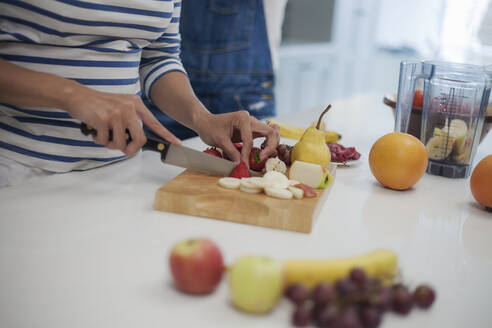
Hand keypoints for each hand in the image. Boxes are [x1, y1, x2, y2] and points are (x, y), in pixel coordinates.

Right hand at [65, 87, 180, 155]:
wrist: (78, 96)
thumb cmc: (99, 105)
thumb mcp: (120, 107)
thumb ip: (130, 122)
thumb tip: (133, 144)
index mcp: (135, 105)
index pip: (154, 123)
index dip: (166, 135)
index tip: (177, 144)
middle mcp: (129, 108)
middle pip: (139, 139)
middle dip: (130, 149)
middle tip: (123, 150)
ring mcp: (117, 113)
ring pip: (120, 143)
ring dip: (110, 144)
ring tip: (103, 135)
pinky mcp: (103, 119)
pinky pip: (105, 141)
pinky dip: (99, 140)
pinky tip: (95, 131)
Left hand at [194, 110, 279, 163]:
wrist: (205, 122)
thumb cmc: (210, 128)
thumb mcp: (219, 140)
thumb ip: (231, 152)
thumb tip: (241, 164)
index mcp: (242, 118)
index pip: (250, 139)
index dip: (247, 153)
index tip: (244, 164)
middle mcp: (251, 119)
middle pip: (271, 132)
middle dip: (270, 146)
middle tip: (262, 158)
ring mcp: (253, 124)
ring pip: (271, 133)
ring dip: (271, 145)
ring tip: (263, 156)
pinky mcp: (252, 130)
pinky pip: (265, 136)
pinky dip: (268, 144)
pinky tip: (262, 153)